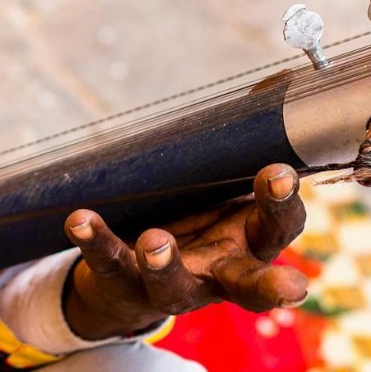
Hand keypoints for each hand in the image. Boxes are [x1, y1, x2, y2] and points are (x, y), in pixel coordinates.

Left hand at [60, 164, 308, 340]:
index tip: (279, 173)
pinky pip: (109, 264)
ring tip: (154, 241)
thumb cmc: (192, 222)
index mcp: (249, 244)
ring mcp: (171, 288)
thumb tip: (275, 83)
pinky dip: (95, 242)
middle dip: (269, 286)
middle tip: (290, 286)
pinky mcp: (123, 285)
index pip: (279, 228)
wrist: (128, 281)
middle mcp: (218, 274)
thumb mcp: (220, 189)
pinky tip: (80, 220)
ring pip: (172, 288)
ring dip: (164, 265)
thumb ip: (240, 148)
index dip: (283, 204)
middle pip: (249, 286)